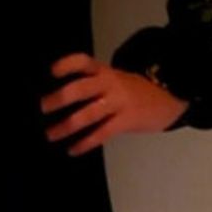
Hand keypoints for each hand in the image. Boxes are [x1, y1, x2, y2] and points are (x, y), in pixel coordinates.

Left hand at [40, 52, 190, 154]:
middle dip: (59, 98)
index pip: (84, 62)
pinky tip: (72, 149)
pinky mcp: (126, 120)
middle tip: (43, 107)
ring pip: (88, 114)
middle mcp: (110, 84)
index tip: (52, 72)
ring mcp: (119, 102)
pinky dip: (85, 143)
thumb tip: (60, 100)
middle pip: (81, 88)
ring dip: (66, 125)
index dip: (68, 65)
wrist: (168, 97)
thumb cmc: (133, 91)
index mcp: (104, 72)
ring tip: (50, 134)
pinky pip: (101, 133)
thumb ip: (92, 85)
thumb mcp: (114, 79)